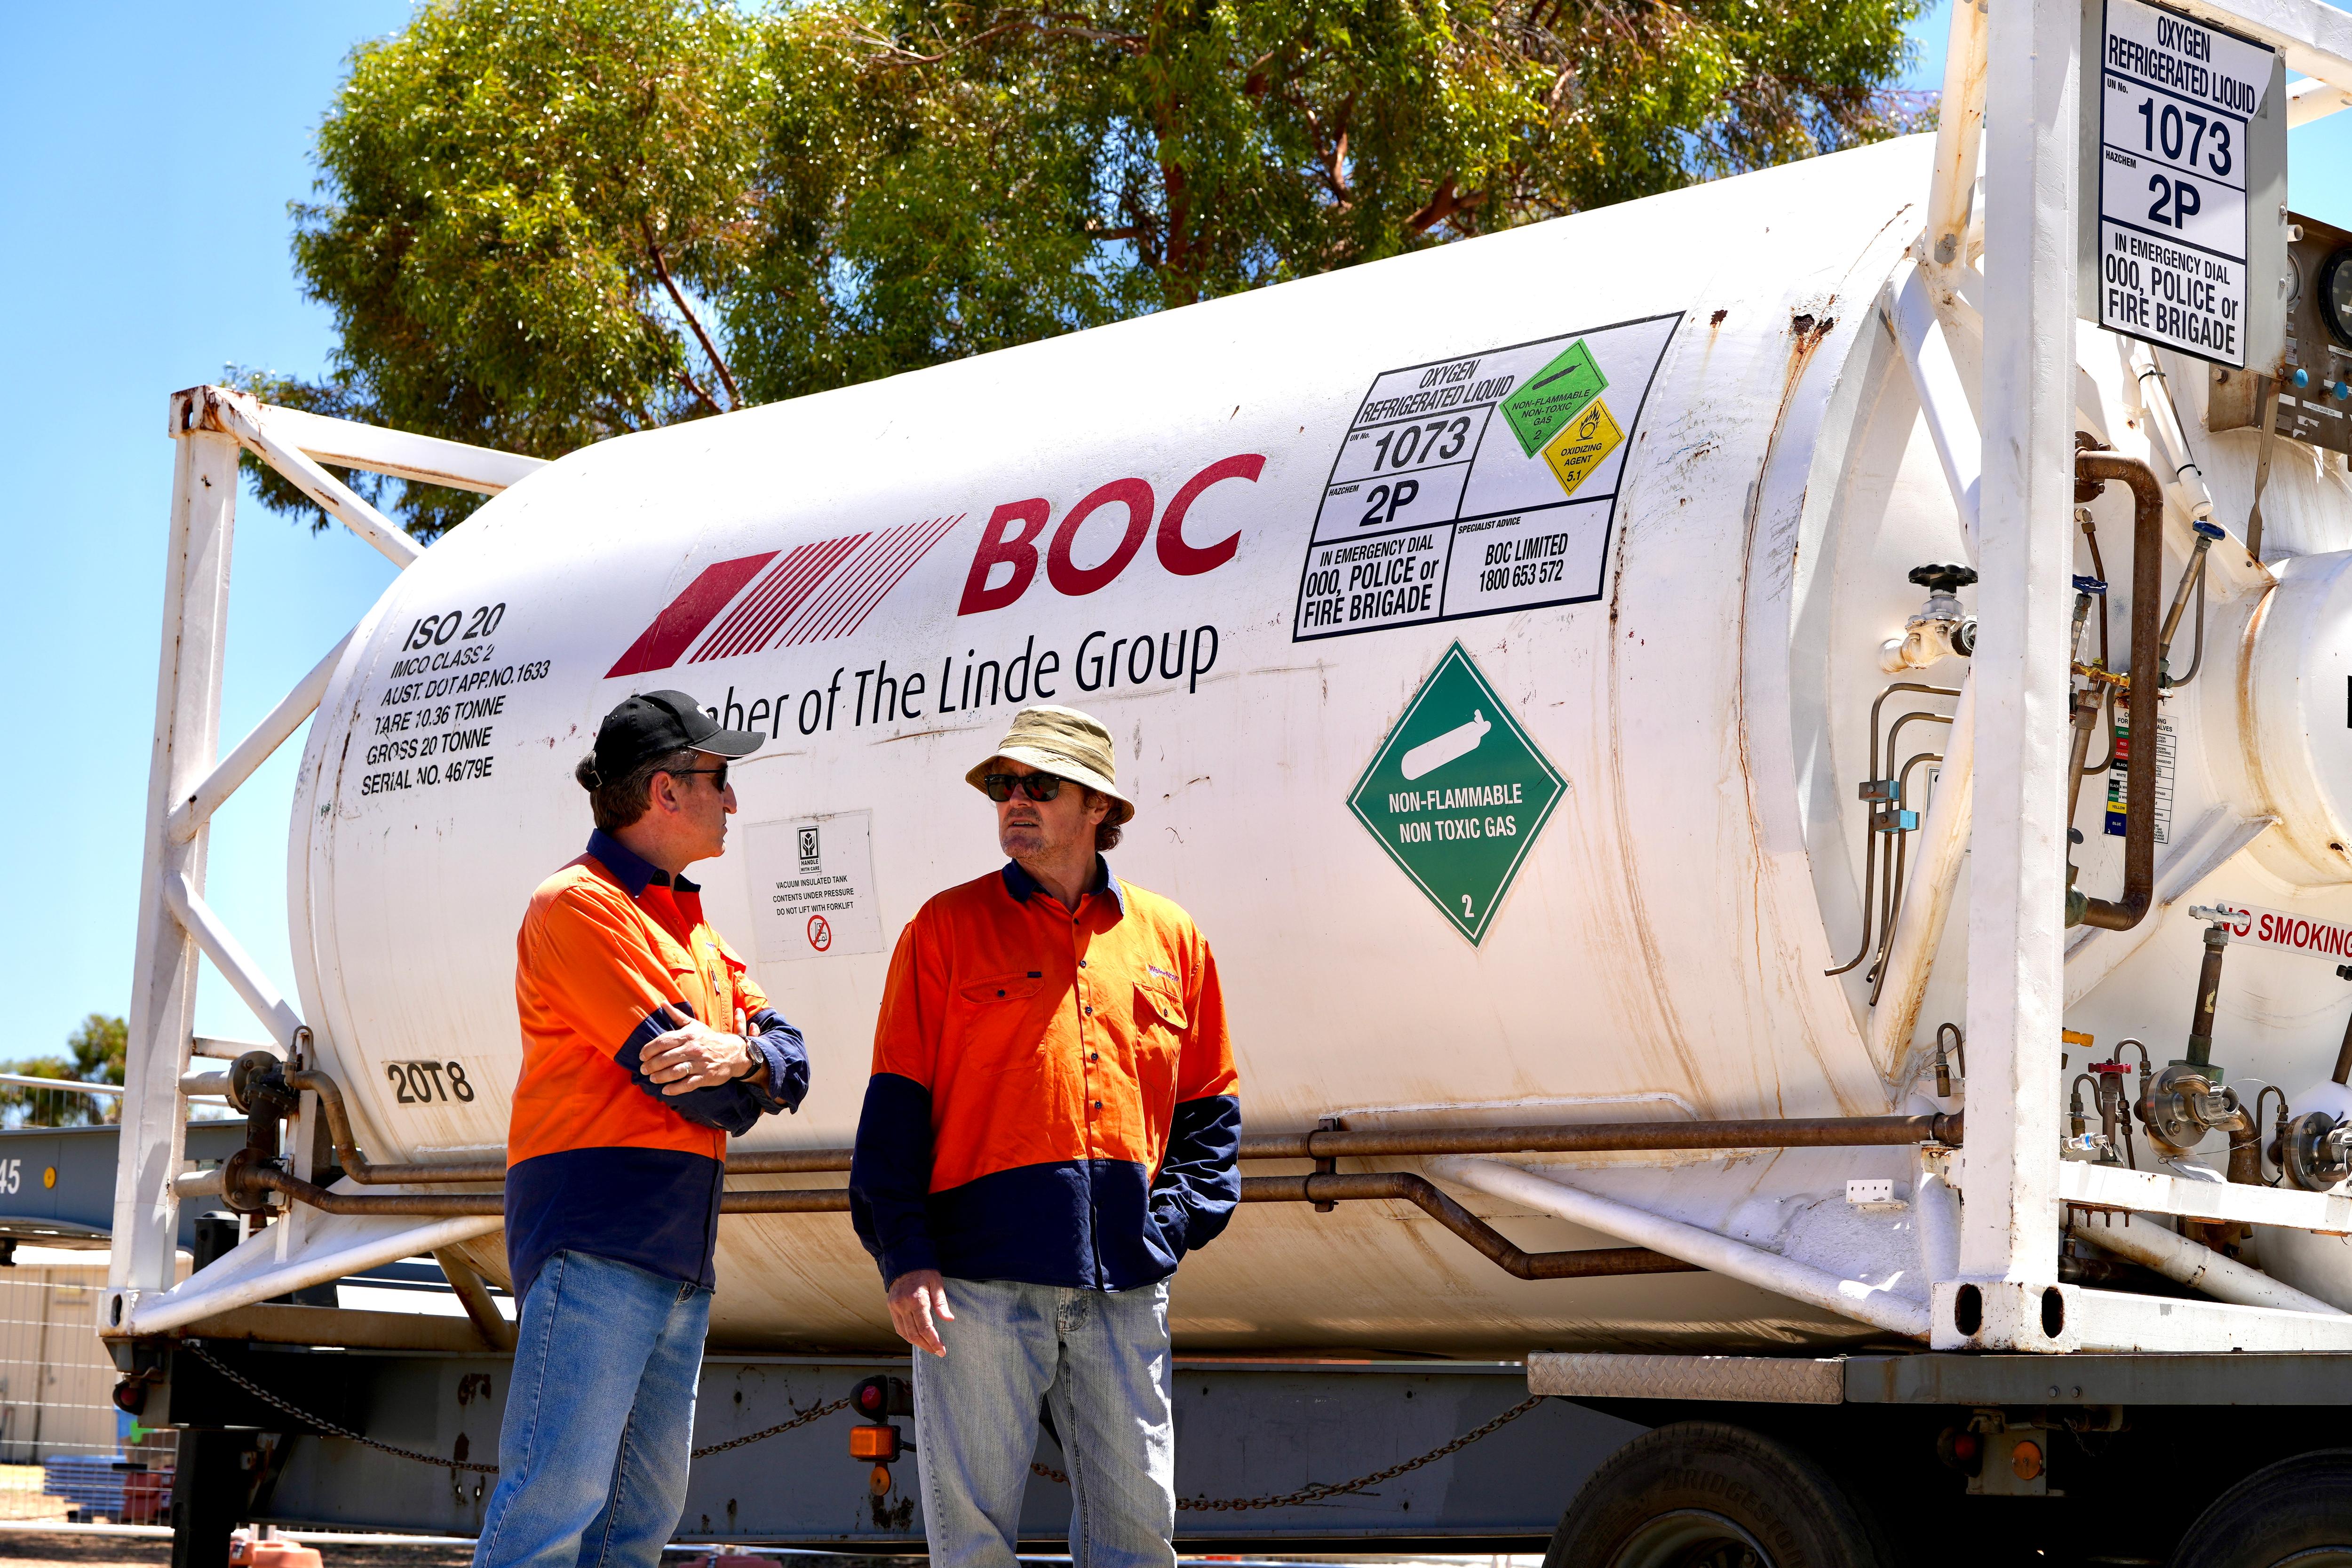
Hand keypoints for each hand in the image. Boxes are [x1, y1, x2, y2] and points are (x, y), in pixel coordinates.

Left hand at [642, 1005, 756, 1094]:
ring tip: (652, 1079)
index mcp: (688, 1035)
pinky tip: (665, 1090)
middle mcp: (692, 1049)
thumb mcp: (694, 1025)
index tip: (641, 1056)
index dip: (649, 1049)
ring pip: (674, 1071)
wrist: (733, 1052)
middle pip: (666, 1058)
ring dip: (660, 1077)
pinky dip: (675, 1089)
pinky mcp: (705, 1076)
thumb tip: (662, 1003)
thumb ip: (677, 1016)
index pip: (663, 1042)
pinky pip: (687, 1084)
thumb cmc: (709, 1039)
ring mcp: (699, 1063)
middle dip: (651, 1065)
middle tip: (644, 1069)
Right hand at [886, 1269, 952, 1356]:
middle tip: (938, 1351)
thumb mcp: (937, 1283)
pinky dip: (907, 1336)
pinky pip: (898, 1327)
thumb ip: (942, 1303)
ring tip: (929, 1347)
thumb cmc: (924, 1271)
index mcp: (917, 1300)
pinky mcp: (891, 1307)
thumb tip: (949, 1319)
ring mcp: (895, 1307)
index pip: (926, 1328)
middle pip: (915, 1334)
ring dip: (917, 1343)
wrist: (904, 1261)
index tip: (942, 1350)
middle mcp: (903, 1305)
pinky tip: (917, 1339)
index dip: (934, 1341)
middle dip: (927, 1346)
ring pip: (905, 1333)